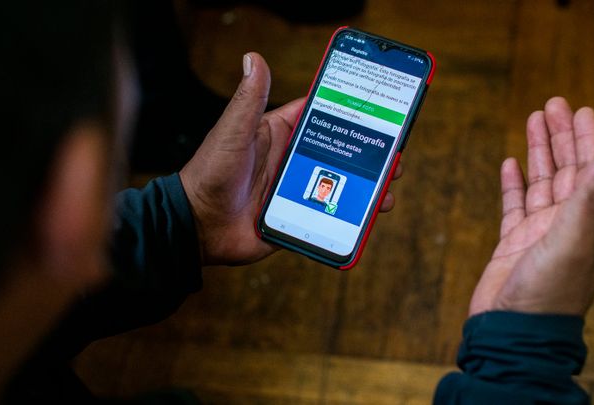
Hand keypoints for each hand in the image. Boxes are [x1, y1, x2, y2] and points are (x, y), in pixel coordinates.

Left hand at [180, 53, 400, 265]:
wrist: (199, 227)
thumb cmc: (210, 173)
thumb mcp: (233, 133)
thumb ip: (248, 100)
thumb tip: (254, 58)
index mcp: (280, 133)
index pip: (320, 114)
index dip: (348, 109)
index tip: (378, 106)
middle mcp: (293, 159)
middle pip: (340, 151)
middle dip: (368, 152)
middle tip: (395, 153)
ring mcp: (297, 188)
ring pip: (341, 183)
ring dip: (367, 184)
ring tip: (389, 185)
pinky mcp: (299, 215)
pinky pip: (331, 214)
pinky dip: (353, 215)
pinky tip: (371, 215)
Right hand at [469, 97, 593, 315]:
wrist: (514, 329)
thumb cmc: (549, 293)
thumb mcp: (574, 241)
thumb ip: (591, 199)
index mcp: (591, 221)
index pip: (592, 168)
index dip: (587, 137)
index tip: (580, 110)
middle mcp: (568, 223)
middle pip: (567, 169)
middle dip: (560, 136)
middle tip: (552, 105)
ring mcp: (540, 232)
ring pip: (541, 182)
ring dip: (537, 152)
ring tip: (532, 122)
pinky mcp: (514, 242)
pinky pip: (515, 204)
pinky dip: (514, 183)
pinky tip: (510, 164)